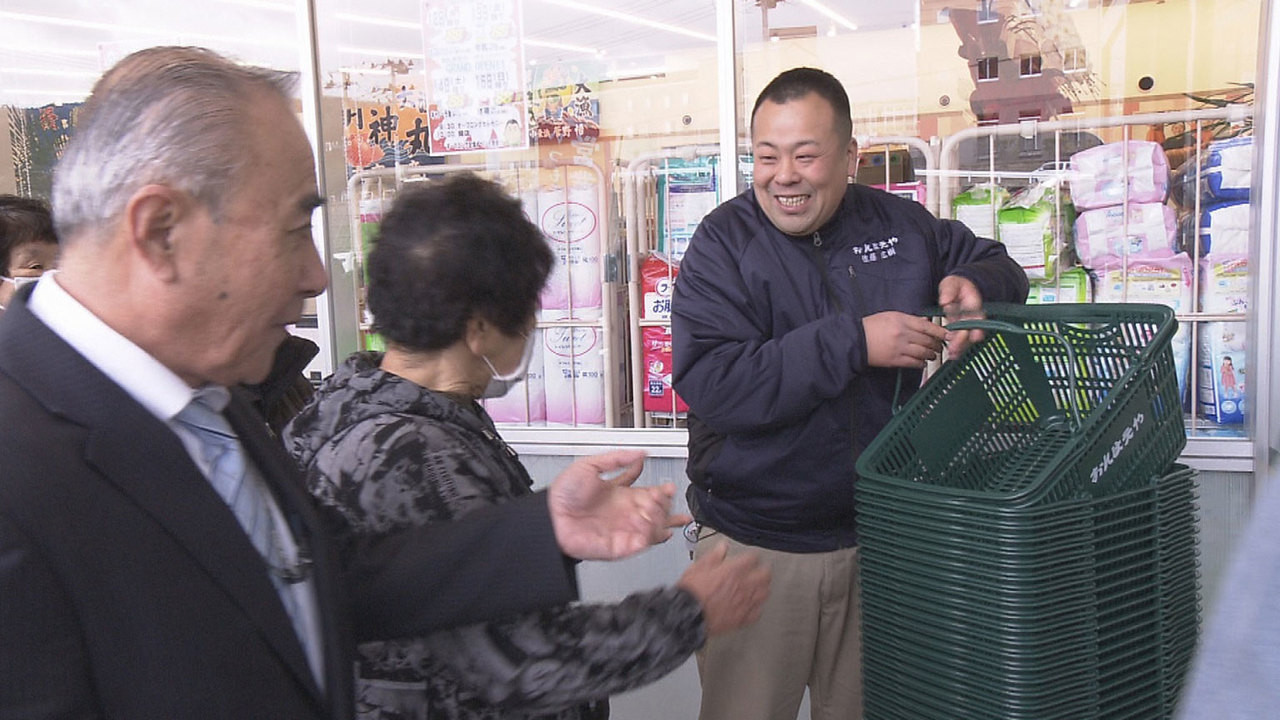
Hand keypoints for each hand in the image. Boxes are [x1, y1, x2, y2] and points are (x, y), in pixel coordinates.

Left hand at [547, 449, 691, 560]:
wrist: (549, 516)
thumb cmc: (563, 494)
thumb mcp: (590, 465)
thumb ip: (617, 458)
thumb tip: (640, 453)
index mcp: (621, 494)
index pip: (650, 494)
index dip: (663, 492)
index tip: (669, 488)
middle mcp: (625, 513)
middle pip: (657, 513)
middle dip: (666, 507)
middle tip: (665, 499)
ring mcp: (623, 530)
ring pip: (654, 529)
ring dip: (661, 520)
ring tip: (657, 511)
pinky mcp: (619, 546)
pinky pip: (641, 544)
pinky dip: (649, 537)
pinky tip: (648, 526)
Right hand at [678, 542, 770, 635]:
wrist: (686, 615)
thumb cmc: (691, 592)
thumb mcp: (698, 567)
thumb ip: (714, 556)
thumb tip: (722, 546)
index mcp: (733, 570)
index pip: (753, 558)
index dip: (753, 557)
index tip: (751, 558)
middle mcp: (742, 585)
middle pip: (765, 575)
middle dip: (764, 571)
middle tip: (761, 570)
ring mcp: (744, 602)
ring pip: (764, 593)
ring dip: (763, 588)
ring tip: (760, 587)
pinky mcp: (741, 618)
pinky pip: (757, 612)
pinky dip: (757, 608)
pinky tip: (753, 606)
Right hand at [862, 311, 946, 367]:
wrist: (855, 341)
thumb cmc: (870, 327)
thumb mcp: (890, 316)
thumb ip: (909, 319)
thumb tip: (925, 322)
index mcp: (902, 320)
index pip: (927, 326)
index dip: (940, 331)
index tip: (949, 334)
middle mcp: (903, 334)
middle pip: (927, 340)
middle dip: (937, 344)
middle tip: (940, 345)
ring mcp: (900, 348)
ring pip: (923, 353)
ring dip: (931, 354)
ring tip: (933, 354)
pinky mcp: (895, 360)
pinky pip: (914, 363)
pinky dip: (921, 363)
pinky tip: (923, 362)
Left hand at [938, 275, 985, 357]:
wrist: (958, 287)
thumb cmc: (957, 285)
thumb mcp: (952, 283)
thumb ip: (949, 291)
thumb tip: (945, 301)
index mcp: (974, 304)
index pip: (977, 317)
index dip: (977, 327)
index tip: (975, 336)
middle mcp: (973, 316)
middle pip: (971, 331)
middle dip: (964, 341)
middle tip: (955, 349)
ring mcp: (967, 323)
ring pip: (967, 337)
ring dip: (961, 347)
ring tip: (953, 355)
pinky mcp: (960, 327)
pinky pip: (960, 338)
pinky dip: (957, 346)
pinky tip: (951, 353)